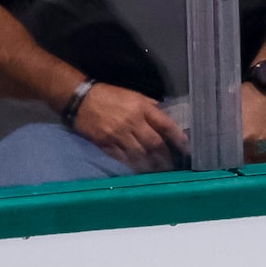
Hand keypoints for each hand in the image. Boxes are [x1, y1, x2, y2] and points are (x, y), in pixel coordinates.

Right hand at [69, 82, 185, 172]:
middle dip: (166, 157)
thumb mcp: (134, 95)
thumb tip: (165, 121)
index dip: (179, 139)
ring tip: (159, 171)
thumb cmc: (109, 96)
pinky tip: (141, 169)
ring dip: (152, 165)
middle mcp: (132, 122)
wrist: (79, 98)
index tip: (187, 149)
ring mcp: (118, 135)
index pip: (166, 126)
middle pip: (155, 144)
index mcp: (141, 108)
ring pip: (141, 154)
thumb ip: (151, 108)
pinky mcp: (106, 144)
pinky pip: (124, 158)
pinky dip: (134, 165)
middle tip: (172, 165)